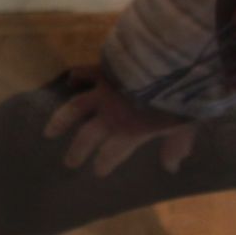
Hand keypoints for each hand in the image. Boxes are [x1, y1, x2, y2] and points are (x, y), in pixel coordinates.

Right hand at [43, 70, 197, 175]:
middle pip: (88, 136)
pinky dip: (77, 77)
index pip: (111, 152)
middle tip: (70, 163)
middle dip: (77, 151)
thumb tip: (172, 167)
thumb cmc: (182, 97)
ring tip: (49, 132)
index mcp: (131, 131)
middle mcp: (110, 115)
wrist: (171, 63)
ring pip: (75, 108)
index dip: (104, 163)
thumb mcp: (185, 124)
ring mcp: (103, 92)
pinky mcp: (104, 70)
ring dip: (61, 121)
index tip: (98, 172)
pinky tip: (70, 80)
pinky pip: (85, 73)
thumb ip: (176, 145)